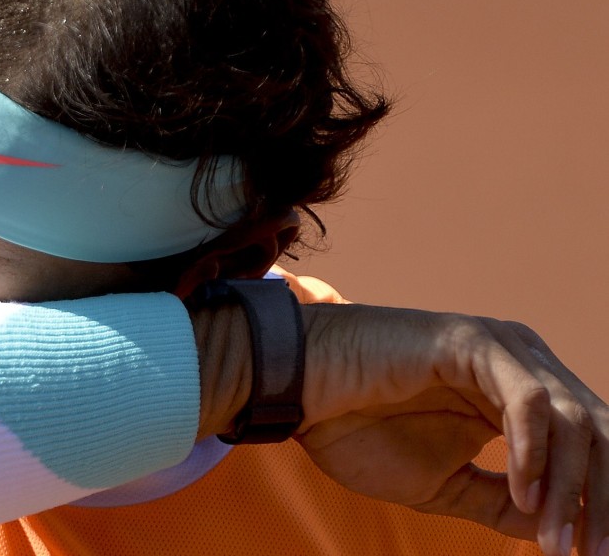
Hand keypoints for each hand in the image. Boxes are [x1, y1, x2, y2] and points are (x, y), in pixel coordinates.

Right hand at [296, 303, 607, 555]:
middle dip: (603, 503)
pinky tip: (525, 493)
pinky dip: (534, 452)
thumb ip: (502, 504)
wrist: (299, 391)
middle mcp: (523, 368)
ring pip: (574, 421)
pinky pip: (528, 400)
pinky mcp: (472, 342)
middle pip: (600, 435)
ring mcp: (501, 351)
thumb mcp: (445, 484)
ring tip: (557, 544)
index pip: (592, 449)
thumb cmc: (359, 428)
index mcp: (520, 397)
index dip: (600, 506)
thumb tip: (556, 532)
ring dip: (574, 490)